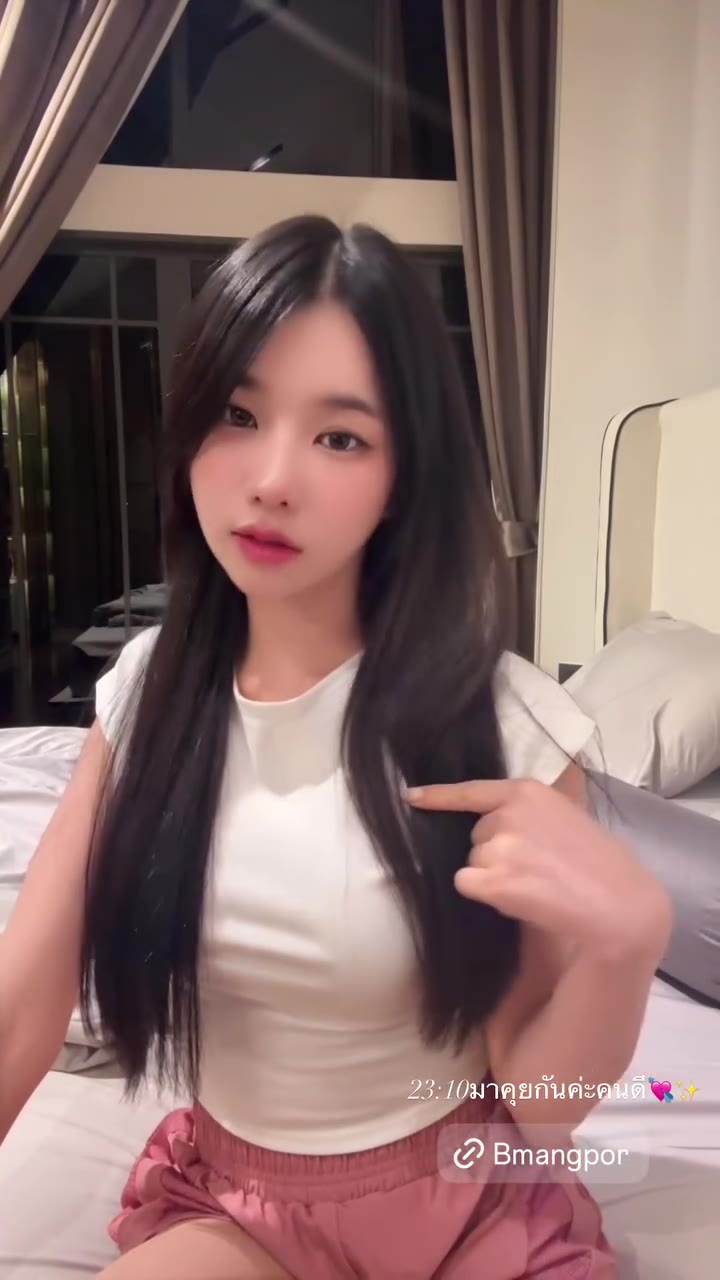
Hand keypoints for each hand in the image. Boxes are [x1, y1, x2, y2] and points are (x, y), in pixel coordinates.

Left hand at [404, 778, 672, 959]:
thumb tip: (500, 814)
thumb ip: (533, 810)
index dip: (437, 795)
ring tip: (535, 884)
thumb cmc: (601, 862)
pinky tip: (520, 898)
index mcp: (527, 791)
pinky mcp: (494, 881)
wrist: (619, 903)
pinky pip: (468, 885)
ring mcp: (499, 847)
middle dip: (495, 852)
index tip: (408, 795)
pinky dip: (486, 895)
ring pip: (472, 863)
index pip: (472, 791)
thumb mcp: (568, 814)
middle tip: (536, 867)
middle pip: (475, 836)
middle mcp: (507, 814)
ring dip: (493, 877)